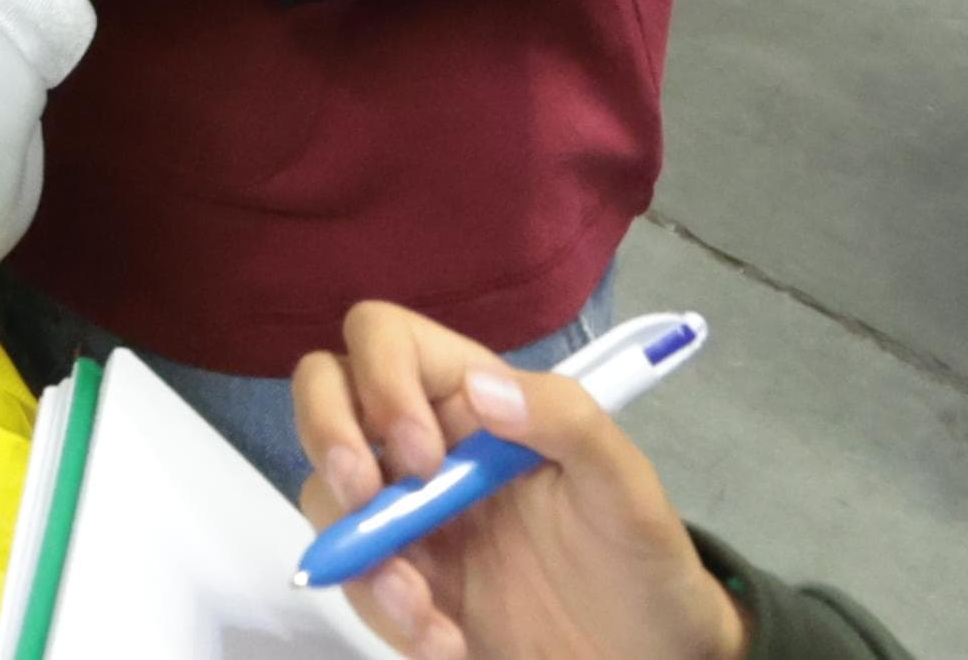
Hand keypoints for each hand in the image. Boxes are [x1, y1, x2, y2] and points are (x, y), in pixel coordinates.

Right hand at [294, 305, 741, 659]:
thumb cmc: (643, 562)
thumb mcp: (627, 487)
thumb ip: (566, 420)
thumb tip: (481, 387)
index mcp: (473, 400)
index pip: (385, 338)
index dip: (382, 381)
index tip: (423, 458)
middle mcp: (424, 445)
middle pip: (324, 390)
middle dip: (328, 438)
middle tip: (367, 500)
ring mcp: (406, 514)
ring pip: (325, 492)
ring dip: (359, 550)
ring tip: (423, 610)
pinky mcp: (403, 581)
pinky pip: (353, 579)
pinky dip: (383, 613)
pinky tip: (444, 641)